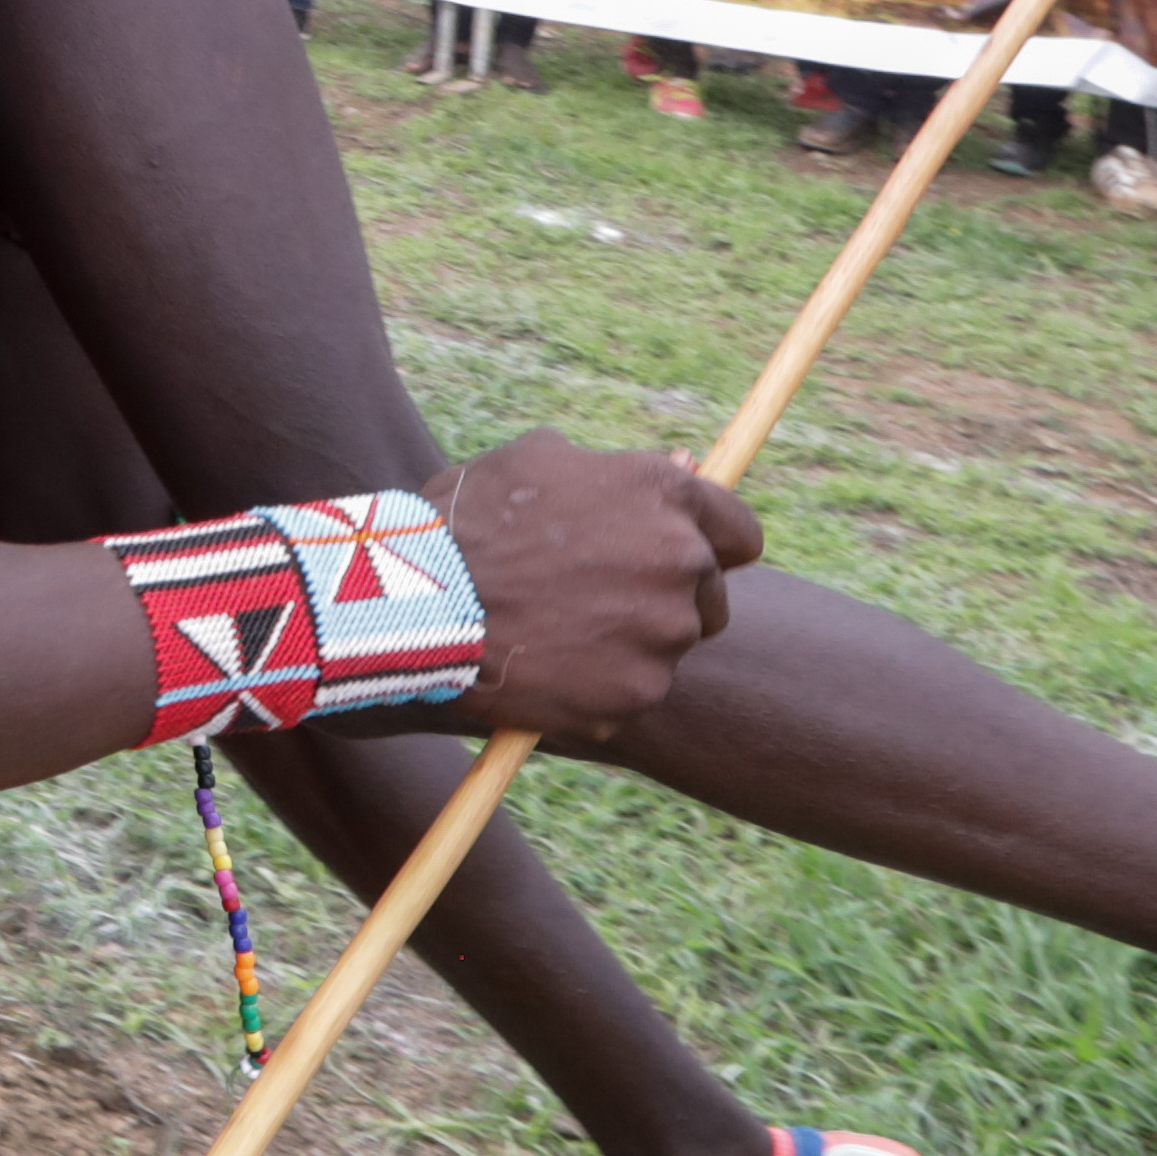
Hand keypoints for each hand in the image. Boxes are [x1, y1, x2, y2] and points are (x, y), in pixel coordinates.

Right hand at [432, 432, 752, 744]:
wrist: (416, 607)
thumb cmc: (464, 523)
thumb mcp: (536, 463)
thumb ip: (614, 471)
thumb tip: (677, 467)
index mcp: (664, 496)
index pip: (739, 531)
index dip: (713, 547)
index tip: (685, 561)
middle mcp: (680, 561)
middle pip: (709, 596)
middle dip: (664, 600)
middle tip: (594, 602)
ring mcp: (663, 633)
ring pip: (666, 646)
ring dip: (626, 644)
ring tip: (553, 633)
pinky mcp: (638, 692)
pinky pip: (630, 690)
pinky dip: (596, 687)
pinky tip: (543, 668)